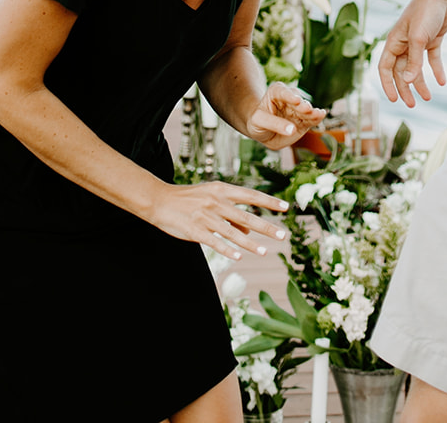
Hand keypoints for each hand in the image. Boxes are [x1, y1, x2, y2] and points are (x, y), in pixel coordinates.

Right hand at [148, 179, 289, 260]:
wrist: (160, 200)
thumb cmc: (189, 199)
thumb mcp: (211, 198)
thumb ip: (231, 213)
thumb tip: (250, 231)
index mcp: (222, 190)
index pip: (251, 195)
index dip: (269, 202)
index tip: (286, 207)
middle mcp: (216, 202)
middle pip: (246, 216)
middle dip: (266, 227)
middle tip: (282, 235)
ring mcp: (206, 217)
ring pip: (232, 232)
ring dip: (250, 243)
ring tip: (265, 252)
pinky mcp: (195, 231)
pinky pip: (215, 242)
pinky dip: (227, 250)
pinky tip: (239, 257)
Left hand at [246, 82, 324, 149]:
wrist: (263, 130)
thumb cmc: (257, 122)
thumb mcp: (258, 121)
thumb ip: (274, 124)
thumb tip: (292, 130)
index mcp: (276, 92)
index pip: (282, 92)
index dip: (289, 95)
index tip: (296, 99)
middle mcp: (289, 98)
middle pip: (297, 101)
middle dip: (302, 105)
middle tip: (307, 108)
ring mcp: (298, 109)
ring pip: (306, 110)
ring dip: (312, 112)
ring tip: (317, 114)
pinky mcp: (304, 120)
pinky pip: (311, 118)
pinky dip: (317, 118)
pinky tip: (322, 115)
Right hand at [378, 0, 446, 108]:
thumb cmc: (426, 11)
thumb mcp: (419, 38)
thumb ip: (413, 61)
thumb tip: (407, 81)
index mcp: (394, 41)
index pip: (385, 67)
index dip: (387, 84)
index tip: (394, 99)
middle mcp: (404, 42)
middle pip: (401, 71)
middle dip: (406, 88)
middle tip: (413, 105)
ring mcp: (418, 41)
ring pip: (416, 67)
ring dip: (420, 82)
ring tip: (428, 97)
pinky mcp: (432, 39)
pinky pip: (432, 59)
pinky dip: (436, 70)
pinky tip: (442, 81)